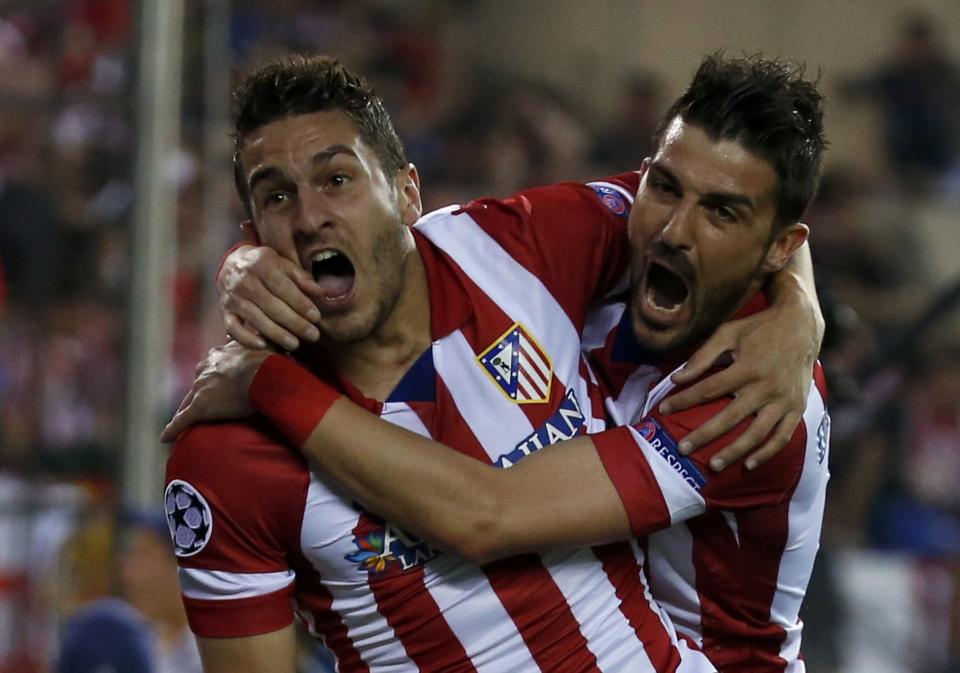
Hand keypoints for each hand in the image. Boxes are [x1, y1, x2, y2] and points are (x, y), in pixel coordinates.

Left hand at [161, 342, 272, 441]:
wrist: (263, 372)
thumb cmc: (271, 360)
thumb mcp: (269, 344)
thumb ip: (267, 339)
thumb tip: (279, 334)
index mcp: (221, 355)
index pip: (213, 366)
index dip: (215, 374)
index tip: (218, 380)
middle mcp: (206, 368)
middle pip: (198, 383)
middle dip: (200, 391)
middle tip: (204, 401)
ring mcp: (201, 387)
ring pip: (187, 401)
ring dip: (186, 410)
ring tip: (183, 420)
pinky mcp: (199, 407)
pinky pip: (181, 421)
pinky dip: (172, 429)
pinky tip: (165, 438)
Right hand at [219, 244, 324, 350]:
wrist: (233, 264)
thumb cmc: (266, 267)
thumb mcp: (284, 264)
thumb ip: (302, 278)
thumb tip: (321, 292)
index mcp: (262, 264)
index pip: (284, 287)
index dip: (301, 304)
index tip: (316, 317)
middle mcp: (245, 280)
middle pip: (272, 305)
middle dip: (294, 322)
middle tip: (313, 335)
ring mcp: (233, 297)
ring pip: (255, 318)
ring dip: (276, 334)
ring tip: (295, 344)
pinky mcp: (224, 311)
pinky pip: (233, 327)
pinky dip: (246, 338)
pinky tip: (263, 345)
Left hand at [660, 297, 819, 470]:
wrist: (801, 326)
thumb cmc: (758, 329)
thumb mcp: (728, 333)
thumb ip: (702, 356)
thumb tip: (676, 378)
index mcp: (747, 368)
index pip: (708, 389)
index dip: (684, 400)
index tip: (663, 410)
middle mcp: (766, 387)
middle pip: (730, 418)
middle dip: (704, 435)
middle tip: (682, 449)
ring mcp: (784, 401)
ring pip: (757, 434)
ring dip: (735, 452)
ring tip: (714, 465)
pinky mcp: (797, 408)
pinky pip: (782, 437)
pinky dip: (766, 453)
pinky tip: (748, 464)